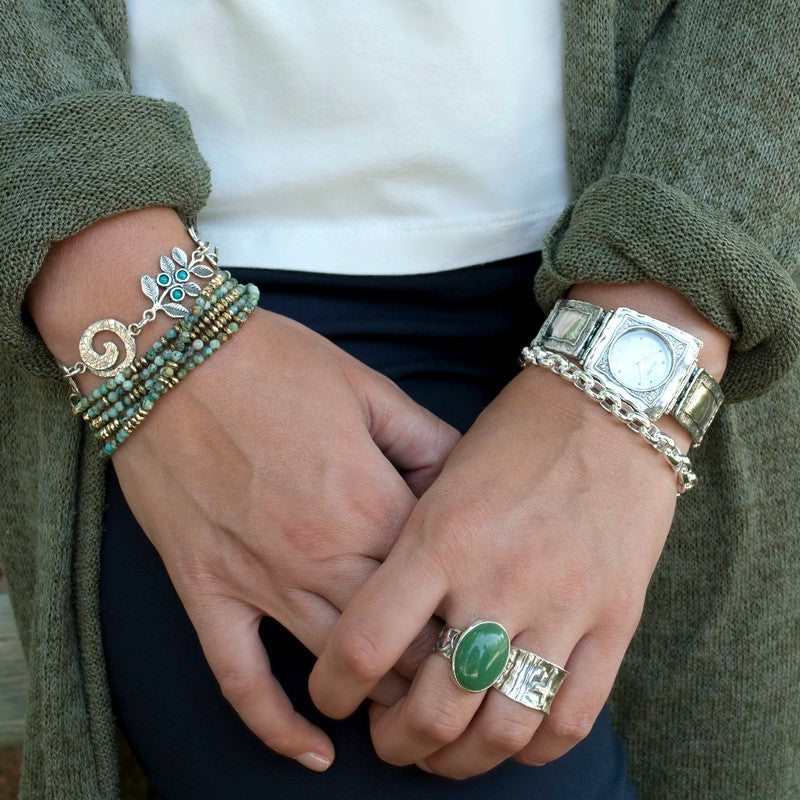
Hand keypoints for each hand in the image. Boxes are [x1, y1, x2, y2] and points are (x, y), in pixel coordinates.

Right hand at [27, 209, 458, 769]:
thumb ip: (428, 443)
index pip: (443, 590)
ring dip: (380, 700)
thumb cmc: (274, 363)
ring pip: (337, 669)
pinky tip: (312, 752)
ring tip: (412, 717)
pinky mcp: (205, 588)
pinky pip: (238, 678)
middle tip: (466, 681)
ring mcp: (258, 579)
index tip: (496, 629)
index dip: (476, 617)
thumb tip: (468, 485)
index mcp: (371, 503)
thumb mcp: (369, 389)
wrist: (172, 352)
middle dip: (440, 671)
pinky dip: (275, 724)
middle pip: (401, 642)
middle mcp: (322, 554)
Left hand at [308, 364, 679, 777]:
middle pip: (433, 707)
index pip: (367, 644)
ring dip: (460, 760)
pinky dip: (534, 748)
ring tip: (441, 753)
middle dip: (396, 741)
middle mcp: (497, 581)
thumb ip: (412, 546)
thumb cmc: (516, 435)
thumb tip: (383, 617)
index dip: (333, 687)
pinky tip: (509, 739)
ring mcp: (562, 607)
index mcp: (442, 538)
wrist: (610, 409)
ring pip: (501, 728)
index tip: (330, 695)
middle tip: (386, 737)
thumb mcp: (443, 472)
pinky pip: (572, 715)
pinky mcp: (614, 621)